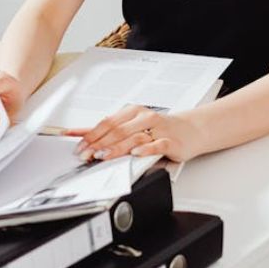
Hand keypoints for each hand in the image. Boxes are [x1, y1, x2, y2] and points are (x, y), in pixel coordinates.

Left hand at [65, 105, 203, 162]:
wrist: (190, 129)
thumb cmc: (159, 129)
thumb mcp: (133, 126)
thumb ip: (111, 132)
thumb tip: (83, 136)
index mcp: (132, 112)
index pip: (107, 122)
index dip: (91, 134)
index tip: (79, 146)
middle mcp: (144, 118)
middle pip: (117, 130)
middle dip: (99, 143)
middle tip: (86, 155)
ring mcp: (158, 129)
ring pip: (133, 137)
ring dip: (116, 148)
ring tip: (103, 155)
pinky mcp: (170, 141)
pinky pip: (157, 145)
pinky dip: (145, 149)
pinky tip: (136, 153)